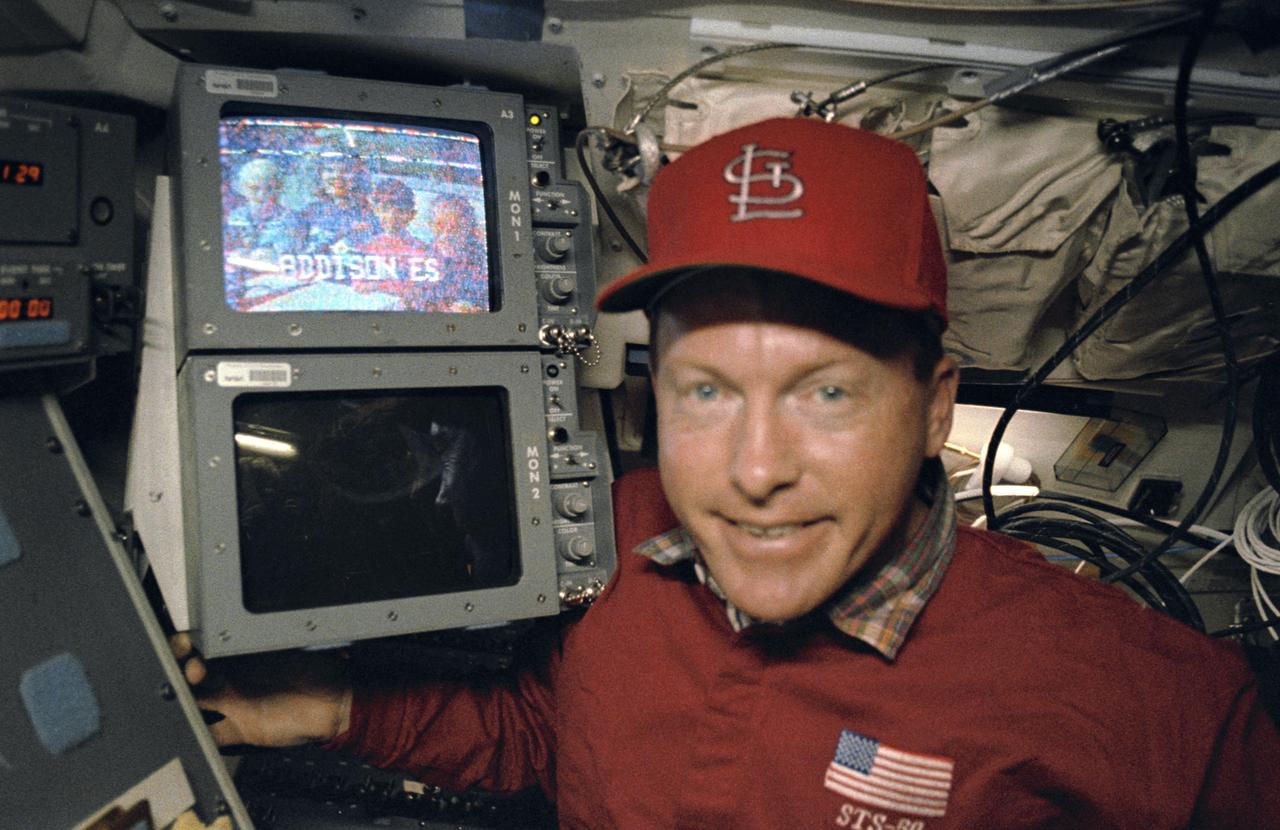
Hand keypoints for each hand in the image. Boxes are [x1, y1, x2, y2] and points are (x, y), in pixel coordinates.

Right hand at [170, 633, 351, 747]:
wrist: (337, 706)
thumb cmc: (323, 671)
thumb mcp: (299, 646)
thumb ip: (277, 635)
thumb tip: (268, 609)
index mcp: (245, 656)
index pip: (210, 647)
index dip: (194, 644)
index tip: (189, 642)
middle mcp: (236, 679)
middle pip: (195, 673)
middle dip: (183, 667)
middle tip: (192, 666)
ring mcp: (236, 703)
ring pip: (197, 701)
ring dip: (186, 697)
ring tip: (189, 691)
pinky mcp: (243, 728)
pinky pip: (214, 733)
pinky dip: (199, 732)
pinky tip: (192, 727)